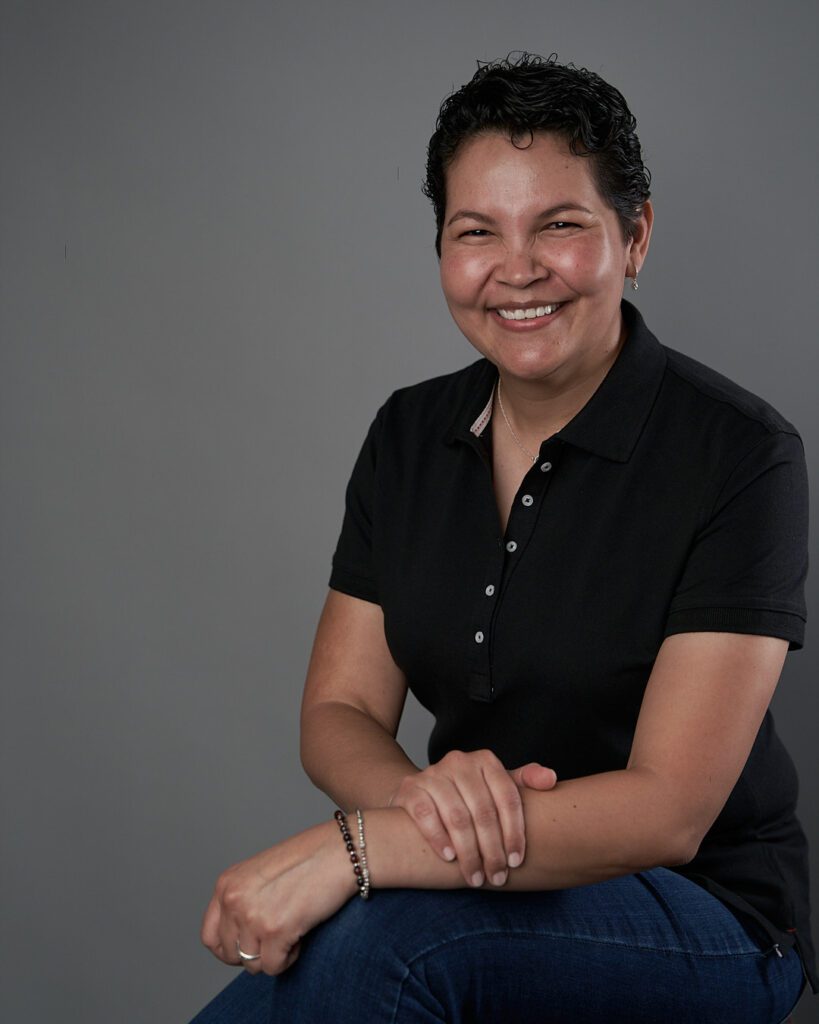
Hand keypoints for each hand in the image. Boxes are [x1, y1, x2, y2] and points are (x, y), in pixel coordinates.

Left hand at [200, 821, 356, 975]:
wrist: (341, 851)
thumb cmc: (310, 859)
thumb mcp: (262, 873)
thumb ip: (244, 900)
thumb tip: (240, 940)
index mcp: (227, 884)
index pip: (210, 936)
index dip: (229, 949)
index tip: (248, 948)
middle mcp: (233, 899)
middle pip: (231, 954)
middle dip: (256, 952)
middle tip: (278, 935)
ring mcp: (252, 915)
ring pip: (252, 964)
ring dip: (274, 954)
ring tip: (293, 929)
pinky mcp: (275, 930)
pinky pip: (273, 967)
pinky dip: (290, 958)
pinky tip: (301, 934)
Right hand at [387, 750, 556, 887]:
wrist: (423, 794)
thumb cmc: (468, 796)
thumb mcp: (496, 787)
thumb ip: (524, 782)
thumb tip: (550, 779)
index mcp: (485, 761)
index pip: (507, 797)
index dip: (514, 832)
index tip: (517, 861)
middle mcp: (459, 762)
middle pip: (483, 811)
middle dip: (492, 850)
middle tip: (497, 877)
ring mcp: (433, 773)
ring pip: (456, 816)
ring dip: (468, 852)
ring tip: (475, 877)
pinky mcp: (411, 788)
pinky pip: (426, 814)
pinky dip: (439, 838)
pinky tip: (449, 858)